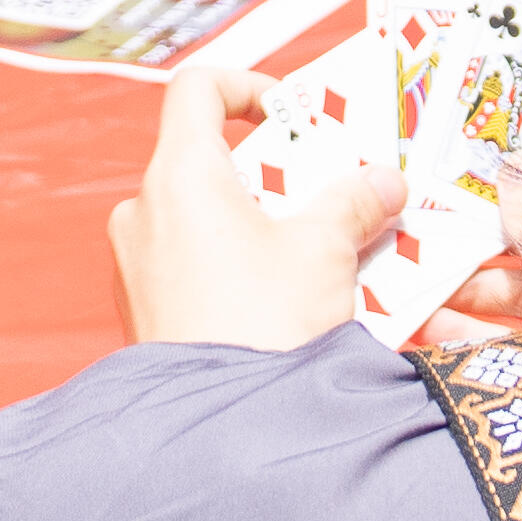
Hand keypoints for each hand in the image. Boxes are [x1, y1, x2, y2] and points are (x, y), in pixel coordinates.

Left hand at [108, 63, 393, 351]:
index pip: (197, 90)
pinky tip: (303, 305)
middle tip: (337, 198)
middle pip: (219, 166)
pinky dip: (252, 275)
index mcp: (179, 175)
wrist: (221, 433)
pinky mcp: (152, 314)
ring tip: (336, 261)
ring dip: (276, 232)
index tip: (295, 114)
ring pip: (218, 226)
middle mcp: (147, 213)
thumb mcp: (323, 252)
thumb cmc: (259, 329)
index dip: (249, 87)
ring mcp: (141, 267)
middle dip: (287, 179)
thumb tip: (380, 184)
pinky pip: (207, 274)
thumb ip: (352, 204)